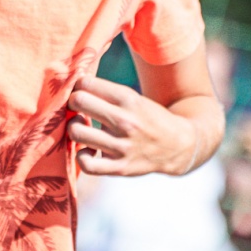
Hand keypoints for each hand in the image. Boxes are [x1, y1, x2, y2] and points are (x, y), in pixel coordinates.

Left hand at [68, 75, 204, 176]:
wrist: (178, 146)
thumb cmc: (149, 118)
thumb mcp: (135, 98)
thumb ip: (106, 94)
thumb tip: (72, 90)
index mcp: (129, 99)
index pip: (86, 83)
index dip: (79, 86)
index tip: (82, 91)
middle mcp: (125, 121)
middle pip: (79, 102)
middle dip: (73, 103)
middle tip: (78, 108)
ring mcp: (122, 146)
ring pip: (77, 132)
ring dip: (74, 128)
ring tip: (82, 128)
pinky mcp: (120, 167)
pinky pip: (86, 164)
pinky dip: (81, 156)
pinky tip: (88, 149)